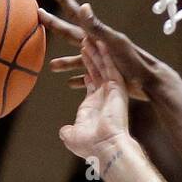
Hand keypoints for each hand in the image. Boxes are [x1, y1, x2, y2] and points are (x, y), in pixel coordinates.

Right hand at [40, 0, 151, 100]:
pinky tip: (71, 84)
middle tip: (39, 13)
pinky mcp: (106, 76)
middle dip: (55, 25)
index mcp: (96, 35)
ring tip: (51, 66)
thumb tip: (83, 6)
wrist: (151, 81)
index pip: (74, 13)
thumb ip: (97, 27)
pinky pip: (88, 77)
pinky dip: (79, 79)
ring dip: (65, 62)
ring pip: (77, 59)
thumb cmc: (133, 62)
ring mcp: (101, 61)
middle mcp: (97, 45)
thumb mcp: (113, 43)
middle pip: (70, 33)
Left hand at [58, 36, 129, 162]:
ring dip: (96, 50)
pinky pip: (111, 67)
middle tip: (86, 40)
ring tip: (90, 35)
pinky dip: (105, 54)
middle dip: (91, 55)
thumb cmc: (91, 146)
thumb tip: (64, 132)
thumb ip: (68, 132)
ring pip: (103, 65)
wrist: (106, 147)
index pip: (91, 82)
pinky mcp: (117, 88)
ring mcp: (112, 91)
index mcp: (95, 105)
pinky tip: (100, 41)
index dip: (87, 69)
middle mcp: (105, 96)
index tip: (83, 57)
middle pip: (97, 70)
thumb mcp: (73, 137)